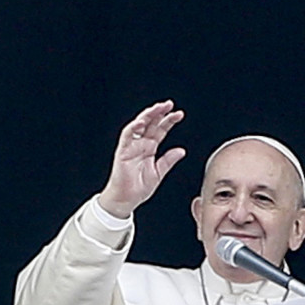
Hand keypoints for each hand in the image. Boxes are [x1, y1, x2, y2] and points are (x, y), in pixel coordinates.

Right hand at [98, 100, 185, 218]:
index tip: (179, 114)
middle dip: (159, 113)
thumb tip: (182, 151)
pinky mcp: (122, 151)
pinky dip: (133, 128)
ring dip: (148, 115)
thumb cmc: (139, 188)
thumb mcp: (159, 173)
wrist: (126, 199)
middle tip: (170, 104)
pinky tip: (141, 122)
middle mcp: (140, 144)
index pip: (160, 130)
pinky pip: (127, 136)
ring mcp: (131, 146)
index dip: (169, 121)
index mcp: (150, 148)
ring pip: (139, 125)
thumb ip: (169, 160)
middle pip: (151, 124)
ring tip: (158, 108)